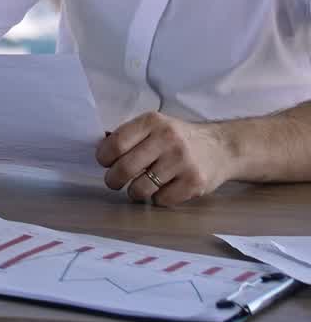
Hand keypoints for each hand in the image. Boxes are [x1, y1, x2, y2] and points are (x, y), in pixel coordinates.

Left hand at [95, 111, 233, 206]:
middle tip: (113, 182)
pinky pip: (162, 200)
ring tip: (136, 188)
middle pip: (126, 167)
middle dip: (113, 179)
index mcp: (152, 122)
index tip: (104, 162)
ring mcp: (182, 162)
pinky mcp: (195, 183)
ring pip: (142, 187)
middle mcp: (167, 139)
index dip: (104, 156)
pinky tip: (161, 191)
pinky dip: (157, 199)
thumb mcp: (155, 126)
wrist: (221, 147)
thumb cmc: (178, 137)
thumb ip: (130, 134)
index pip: (117, 142)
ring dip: (133, 192)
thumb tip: (99, 146)